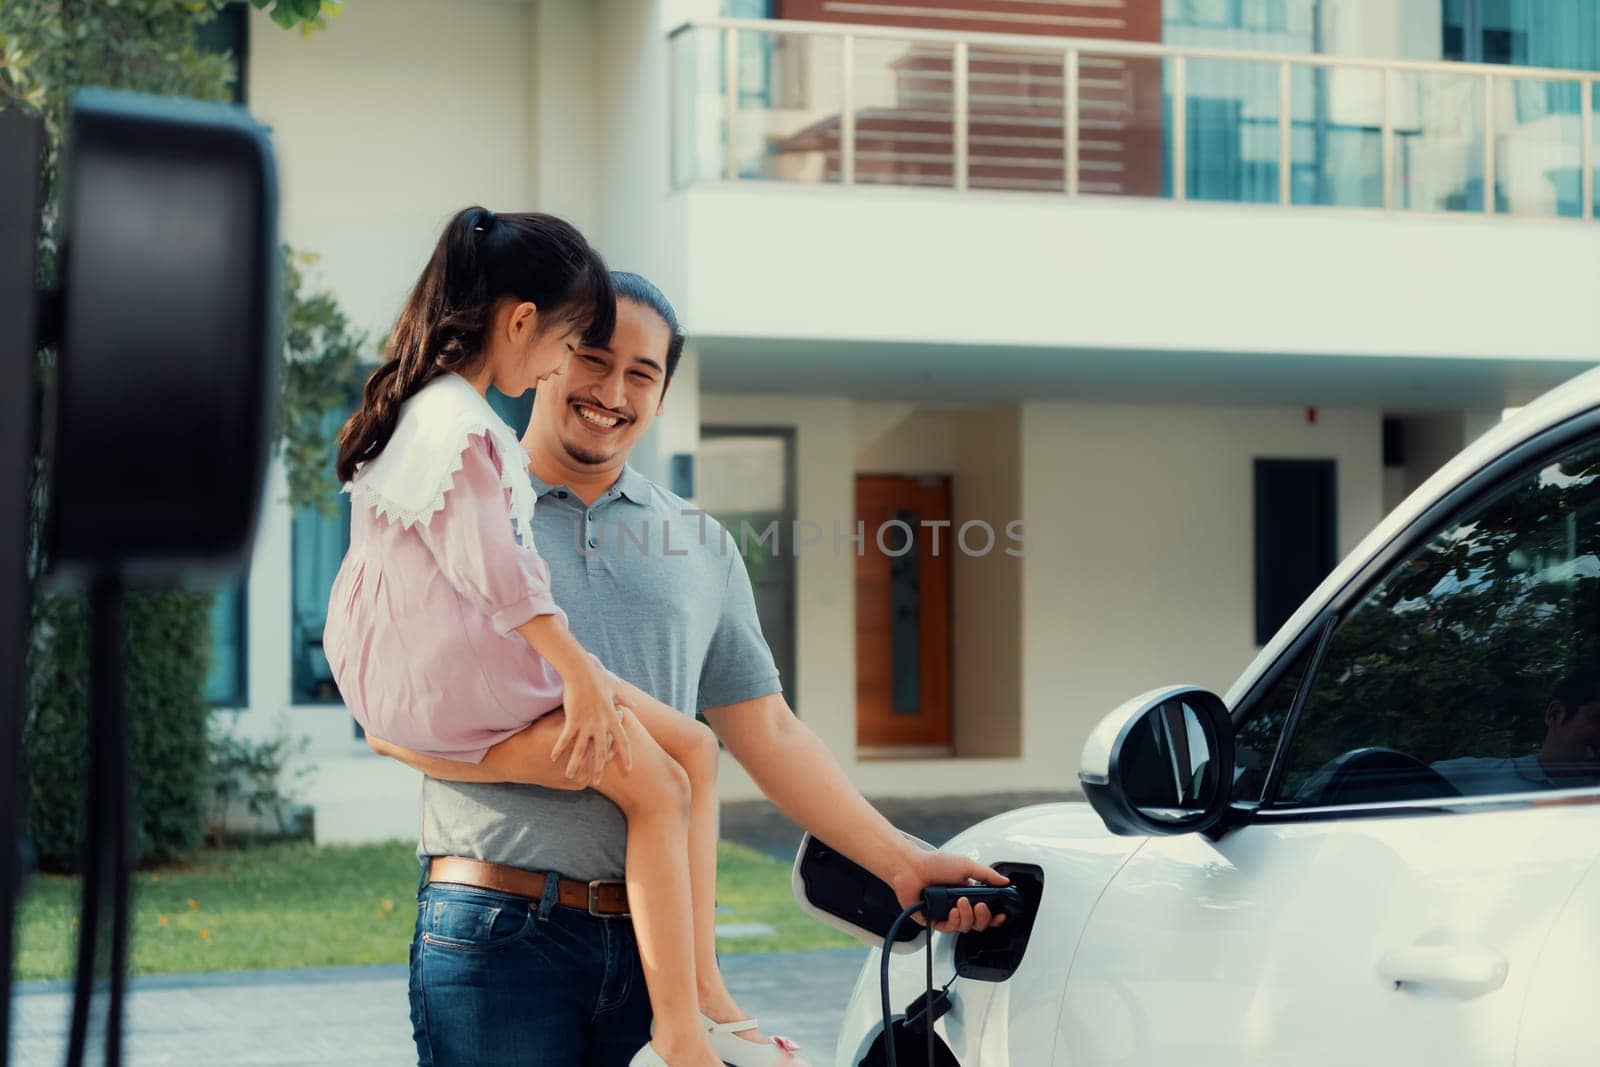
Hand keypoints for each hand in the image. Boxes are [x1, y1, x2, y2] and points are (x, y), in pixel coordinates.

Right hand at [550, 666, 633, 785]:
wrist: (581, 671)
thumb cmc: (597, 678)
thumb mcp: (616, 688)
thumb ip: (625, 700)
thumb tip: (634, 707)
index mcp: (613, 718)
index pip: (623, 741)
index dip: (626, 756)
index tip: (629, 769)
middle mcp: (601, 724)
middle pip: (602, 752)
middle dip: (599, 768)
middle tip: (596, 781)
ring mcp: (587, 723)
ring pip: (582, 749)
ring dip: (577, 764)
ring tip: (571, 776)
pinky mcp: (573, 719)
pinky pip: (566, 738)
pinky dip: (559, 748)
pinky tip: (553, 758)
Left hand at [888, 849, 1009, 934]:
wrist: (911, 868)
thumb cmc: (935, 863)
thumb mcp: (966, 865)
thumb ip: (987, 875)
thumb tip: (1005, 881)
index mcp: (969, 893)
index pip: (987, 911)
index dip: (995, 916)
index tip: (1001, 915)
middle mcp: (959, 905)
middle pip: (979, 923)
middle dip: (983, 917)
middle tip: (980, 906)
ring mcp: (947, 914)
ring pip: (966, 927)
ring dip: (967, 916)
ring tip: (961, 903)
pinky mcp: (934, 921)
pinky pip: (949, 929)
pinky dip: (954, 921)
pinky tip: (952, 911)